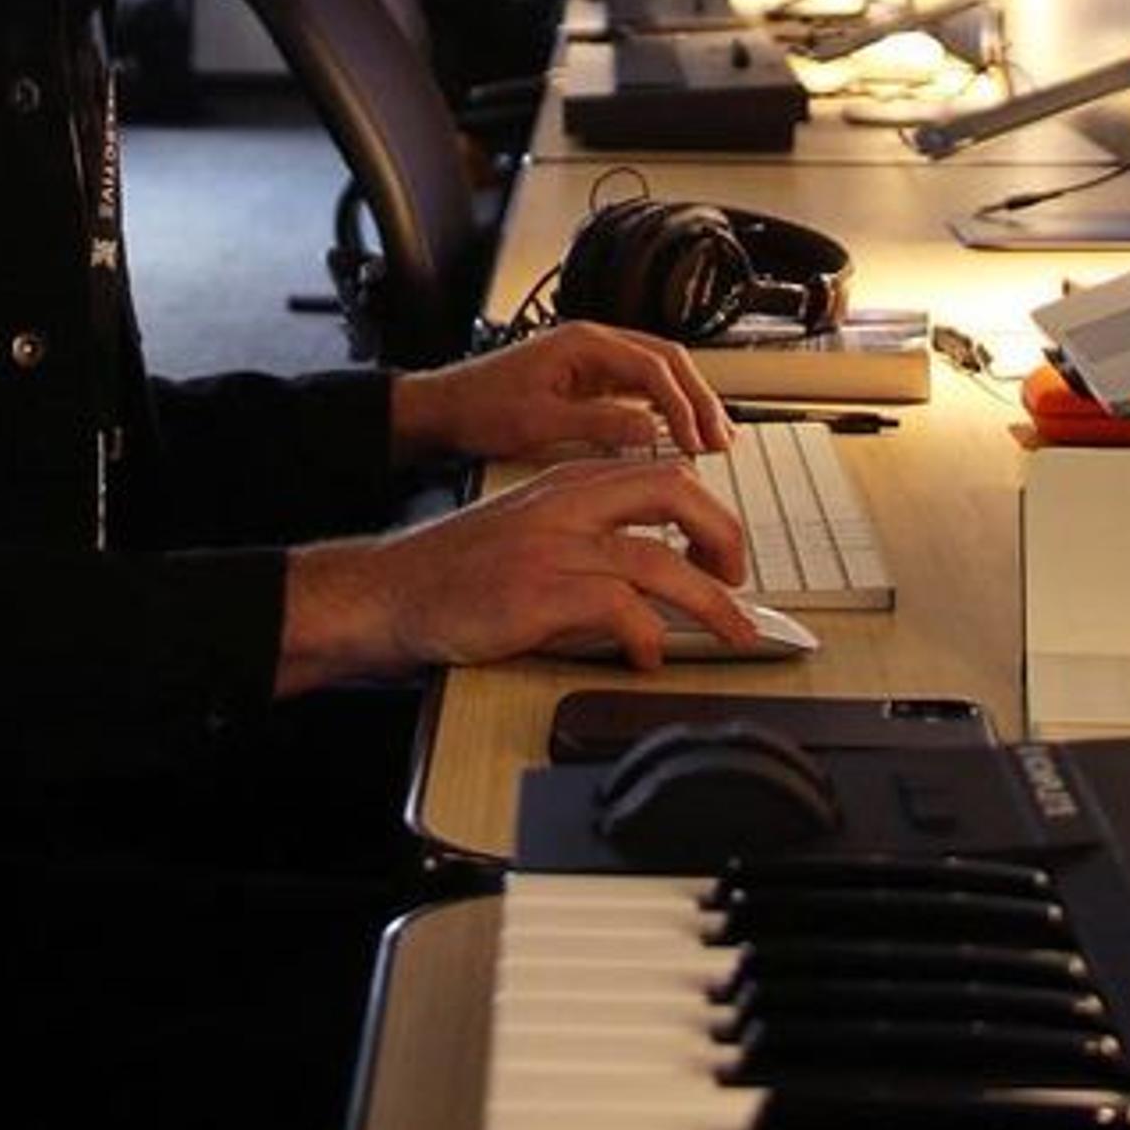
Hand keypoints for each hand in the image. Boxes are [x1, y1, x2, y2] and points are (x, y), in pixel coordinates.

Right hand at [279, 458, 757, 685]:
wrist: (389, 592)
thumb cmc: (454, 571)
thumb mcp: (528, 529)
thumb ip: (586, 534)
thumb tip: (654, 569)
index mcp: (566, 484)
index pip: (662, 473)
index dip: (709, 512)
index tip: (724, 552)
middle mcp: (565, 505)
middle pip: (675, 493)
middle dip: (724, 537)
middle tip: (740, 582)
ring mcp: (552, 548)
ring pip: (658, 560)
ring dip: (709, 602)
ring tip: (732, 632)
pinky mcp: (538, 594)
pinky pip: (618, 609)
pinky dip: (647, 636)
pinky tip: (648, 655)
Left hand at [392, 321, 733, 465]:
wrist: (443, 409)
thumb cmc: (479, 409)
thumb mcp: (538, 423)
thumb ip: (597, 424)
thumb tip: (651, 431)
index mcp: (583, 343)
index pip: (652, 366)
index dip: (683, 404)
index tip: (697, 439)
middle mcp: (593, 343)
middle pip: (667, 360)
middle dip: (699, 398)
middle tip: (720, 438)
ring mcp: (592, 360)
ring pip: (658, 372)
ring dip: (688, 401)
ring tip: (713, 437)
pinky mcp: (588, 379)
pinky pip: (640, 387)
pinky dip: (666, 408)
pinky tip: (680, 432)